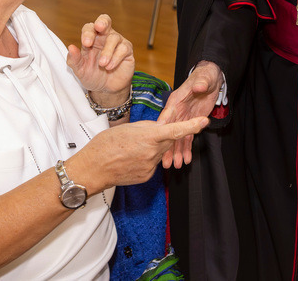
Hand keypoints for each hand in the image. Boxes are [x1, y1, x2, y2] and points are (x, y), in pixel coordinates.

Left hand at [66, 14, 134, 105]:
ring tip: (102, 64)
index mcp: (91, 39)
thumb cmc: (92, 76)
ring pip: (114, 37)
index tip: (86, 44)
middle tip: (99, 28)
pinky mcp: (127, 51)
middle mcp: (104, 37)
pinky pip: (123, 48)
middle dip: (102, 22)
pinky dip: (116, 58)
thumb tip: (71, 47)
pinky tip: (110, 66)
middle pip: (105, 20)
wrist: (106, 89)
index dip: (87, 32)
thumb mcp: (80, 70)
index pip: (89, 28)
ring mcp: (117, 43)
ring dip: (107, 51)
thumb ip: (74, 59)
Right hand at [79, 117, 209, 186]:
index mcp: (148, 137)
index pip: (175, 130)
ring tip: (132, 148)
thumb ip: (148, 127)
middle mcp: (153, 153)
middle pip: (168, 141)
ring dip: (153, 147)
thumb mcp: (127, 128)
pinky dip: (147, 158)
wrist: (93, 170)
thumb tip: (161, 126)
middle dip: (163, 135)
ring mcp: (150, 167)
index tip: (204, 122)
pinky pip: (153, 163)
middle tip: (144, 134)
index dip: (192, 126)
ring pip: (160, 152)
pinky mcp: (147, 176)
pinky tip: (131, 158)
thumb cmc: (105, 145)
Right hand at [157, 61, 223, 168]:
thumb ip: (201, 83)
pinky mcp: (191, 123)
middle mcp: (177, 112)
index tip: (158, 141)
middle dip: (167, 147)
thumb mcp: (204, 78)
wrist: (212, 79)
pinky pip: (187, 138)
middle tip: (166, 162)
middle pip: (170, 132)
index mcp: (176, 101)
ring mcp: (183, 119)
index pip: (167, 115)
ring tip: (176, 165)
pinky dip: (186, 149)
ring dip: (176, 152)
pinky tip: (185, 159)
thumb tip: (199, 86)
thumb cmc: (206, 76)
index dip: (162, 128)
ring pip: (178, 138)